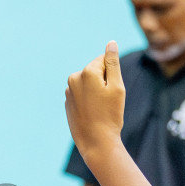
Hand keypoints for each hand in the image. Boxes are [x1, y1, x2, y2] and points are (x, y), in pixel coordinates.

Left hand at [65, 42, 126, 160]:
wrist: (96, 142)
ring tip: (100, 109)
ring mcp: (68, 91)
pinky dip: (89, 101)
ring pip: (89, 84)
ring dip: (96, 91)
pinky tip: (93, 114)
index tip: (112, 92)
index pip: (105, 61)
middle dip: (104, 82)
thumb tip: (111, 43)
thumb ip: (113, 62)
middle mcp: (73, 78)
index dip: (113, 75)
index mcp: (86, 72)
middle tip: (108, 102)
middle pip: (96, 71)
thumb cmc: (110, 115)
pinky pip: (82, 95)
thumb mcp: (117, 87)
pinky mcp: (67, 102)